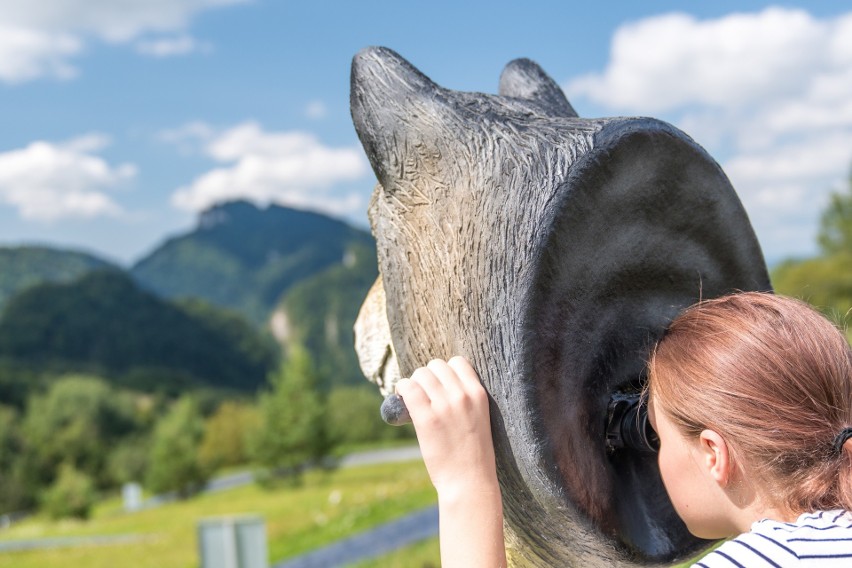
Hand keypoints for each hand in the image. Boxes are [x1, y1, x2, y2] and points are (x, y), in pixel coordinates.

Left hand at [395, 356, 497, 497]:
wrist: (469, 481)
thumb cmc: (473, 454)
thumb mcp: (479, 419)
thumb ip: (464, 400)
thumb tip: (436, 385)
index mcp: (479, 394)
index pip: (458, 362)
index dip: (445, 372)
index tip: (439, 385)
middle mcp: (462, 396)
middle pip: (436, 366)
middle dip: (427, 377)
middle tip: (423, 394)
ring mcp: (444, 406)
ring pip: (420, 374)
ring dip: (413, 383)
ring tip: (412, 398)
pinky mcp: (426, 418)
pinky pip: (408, 388)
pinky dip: (401, 388)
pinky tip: (401, 397)